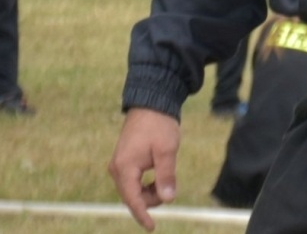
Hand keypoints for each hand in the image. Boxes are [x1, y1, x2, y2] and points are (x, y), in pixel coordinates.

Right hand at [108, 108, 180, 230]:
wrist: (151, 104)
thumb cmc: (159, 125)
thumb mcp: (167, 150)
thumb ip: (166, 176)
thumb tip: (168, 199)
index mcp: (124, 168)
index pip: (132, 199)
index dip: (143, 215)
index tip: (152, 227)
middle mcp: (117, 169)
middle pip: (133, 197)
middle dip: (152, 198)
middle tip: (170, 185)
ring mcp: (119, 166)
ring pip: (134, 190)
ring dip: (150, 190)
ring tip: (166, 176)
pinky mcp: (124, 162)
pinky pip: (134, 182)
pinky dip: (147, 183)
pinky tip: (159, 175)